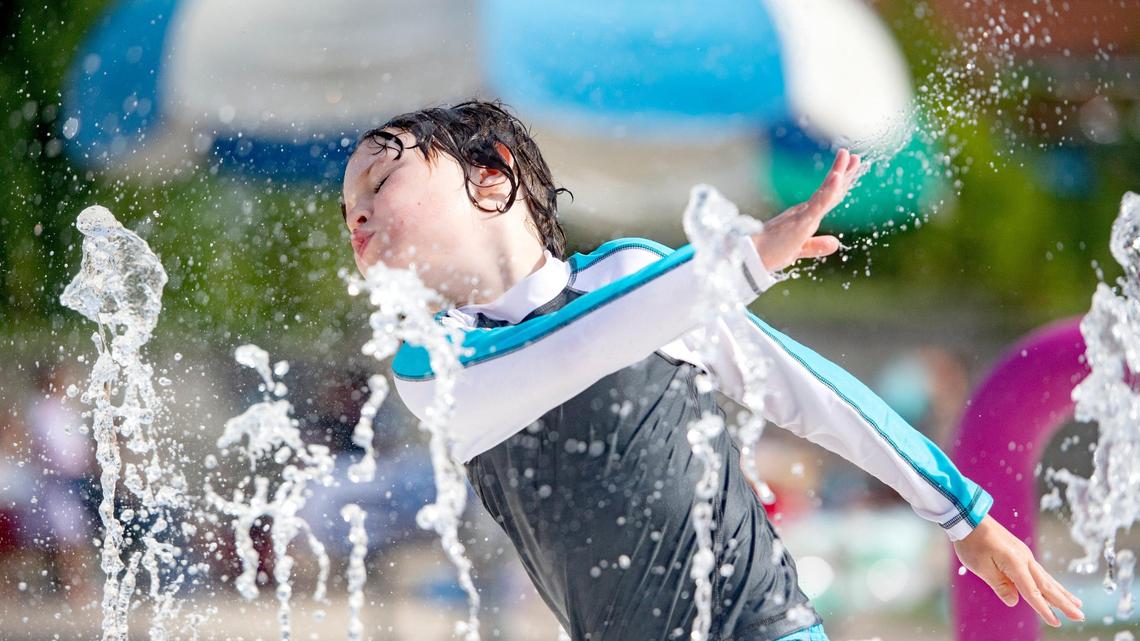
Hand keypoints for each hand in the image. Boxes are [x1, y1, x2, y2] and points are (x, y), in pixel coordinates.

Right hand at [751, 148, 860, 272]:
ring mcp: (802, 214)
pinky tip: (837, 177)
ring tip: (848, 156)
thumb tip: (836, 243)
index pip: (827, 199)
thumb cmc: (768, 253)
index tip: (851, 171)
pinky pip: (818, 203)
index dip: (840, 185)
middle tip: (855, 156)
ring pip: (826, 191)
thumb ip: (815, 246)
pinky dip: (829, 190)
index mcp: (805, 217)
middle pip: (830, 190)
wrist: (749, 256)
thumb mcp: (797, 251)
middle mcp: (804, 211)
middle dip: (844, 173)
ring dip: (838, 173)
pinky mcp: (800, 220)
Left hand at [953, 515, 1084, 626]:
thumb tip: (1015, 601)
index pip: (1032, 592)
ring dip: (1062, 592)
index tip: (1056, 623)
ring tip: (1077, 603)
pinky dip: (1050, 582)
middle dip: (1064, 602)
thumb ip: (999, 585)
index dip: (1043, 609)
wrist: (969, 518)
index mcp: (1015, 563)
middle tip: (1079, 616)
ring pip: (1046, 577)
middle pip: (1047, 585)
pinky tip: (1055, 589)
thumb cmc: (972, 543)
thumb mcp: (981, 567)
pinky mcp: (1020, 552)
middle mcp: (1025, 559)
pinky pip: (1039, 571)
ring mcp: (1024, 554)